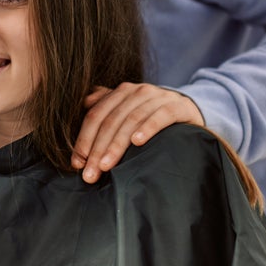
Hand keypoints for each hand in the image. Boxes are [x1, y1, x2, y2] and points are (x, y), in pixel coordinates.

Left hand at [71, 83, 204, 182]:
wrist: (187, 110)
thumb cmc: (150, 116)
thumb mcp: (127, 111)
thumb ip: (105, 107)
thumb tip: (83, 105)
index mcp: (121, 92)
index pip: (96, 115)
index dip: (84, 139)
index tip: (77, 163)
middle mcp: (138, 91)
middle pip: (111, 120)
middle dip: (98, 149)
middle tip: (90, 173)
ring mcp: (158, 96)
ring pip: (132, 120)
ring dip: (117, 144)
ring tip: (106, 165)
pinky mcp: (178, 106)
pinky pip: (161, 115)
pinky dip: (148, 128)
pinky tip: (138, 142)